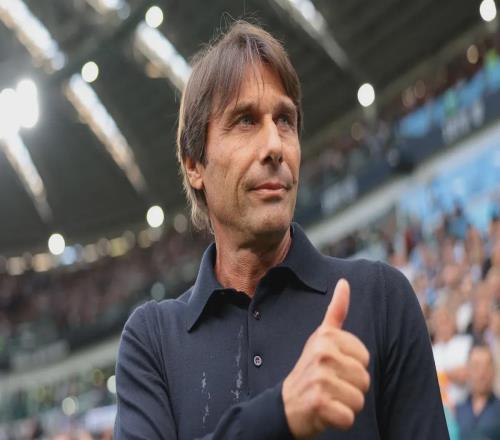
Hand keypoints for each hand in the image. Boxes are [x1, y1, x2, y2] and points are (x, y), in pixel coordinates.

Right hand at [282, 279, 369, 438]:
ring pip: (359, 399)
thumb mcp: (321, 338)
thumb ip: (336, 312)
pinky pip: (349, 417)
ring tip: (328, 397)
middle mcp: (322, 354)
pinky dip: (340, 421)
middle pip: (364, 379)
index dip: (352, 367)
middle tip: (329, 385)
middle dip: (351, 388)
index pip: (365, 358)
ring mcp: (320, 378)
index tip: (333, 367)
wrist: (286, 405)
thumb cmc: (310, 370)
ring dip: (346, 405)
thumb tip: (344, 281)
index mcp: (326, 337)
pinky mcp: (319, 403)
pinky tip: (325, 412)